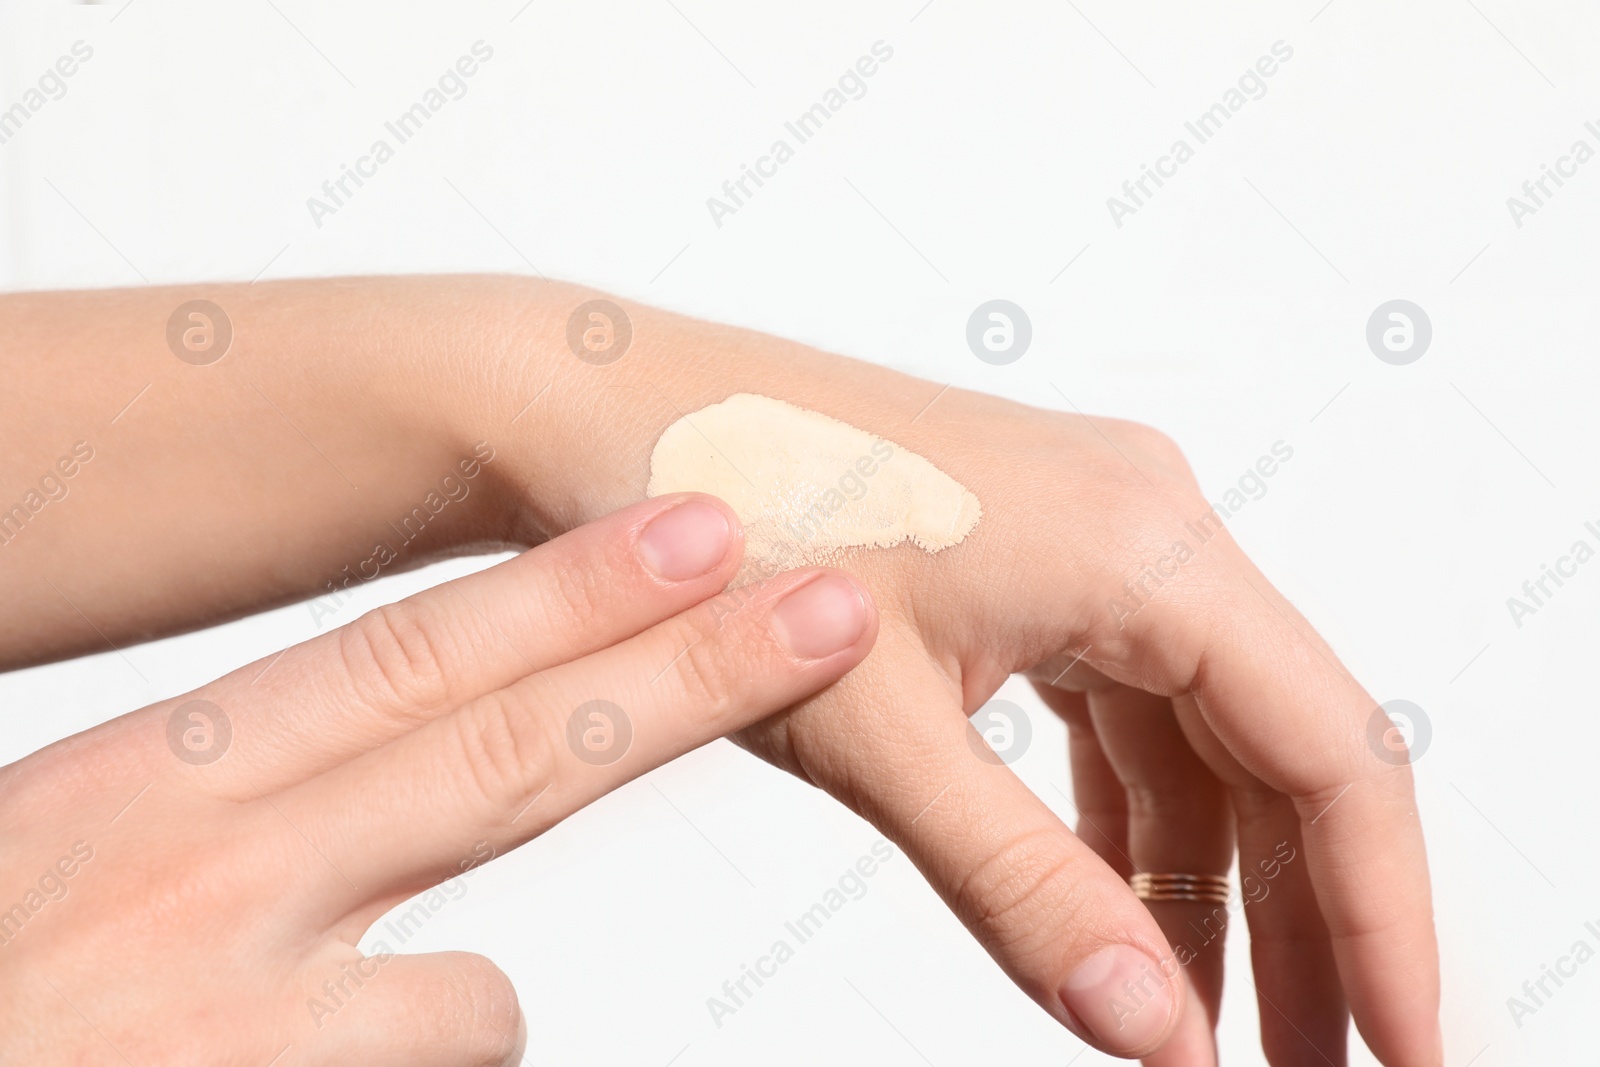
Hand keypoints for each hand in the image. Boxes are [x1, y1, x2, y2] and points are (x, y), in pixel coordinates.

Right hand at [0, 495, 876, 1064]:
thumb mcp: (61, 855)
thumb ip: (220, 808)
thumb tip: (336, 790)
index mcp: (147, 783)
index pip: (405, 658)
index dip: (570, 589)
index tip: (697, 523)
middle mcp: (209, 887)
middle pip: (509, 763)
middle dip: (690, 679)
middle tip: (828, 609)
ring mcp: (243, 1028)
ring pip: (478, 1003)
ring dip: (444, 1016)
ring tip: (292, 1042)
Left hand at [722, 396, 1436, 1062]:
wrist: (612, 414)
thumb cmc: (718, 518)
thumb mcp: (878, 731)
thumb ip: (1022, 885)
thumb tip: (1151, 1029)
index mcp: (1143, 541)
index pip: (1330, 752)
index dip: (1382, 917)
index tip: (1398, 1050)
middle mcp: (1144, 523)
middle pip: (1279, 751)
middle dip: (1303, 922)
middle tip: (1306, 1065)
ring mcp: (1091, 539)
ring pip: (1197, 739)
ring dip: (1206, 884)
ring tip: (1207, 1025)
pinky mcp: (1034, 564)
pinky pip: (1119, 711)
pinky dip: (1124, 820)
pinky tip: (1114, 910)